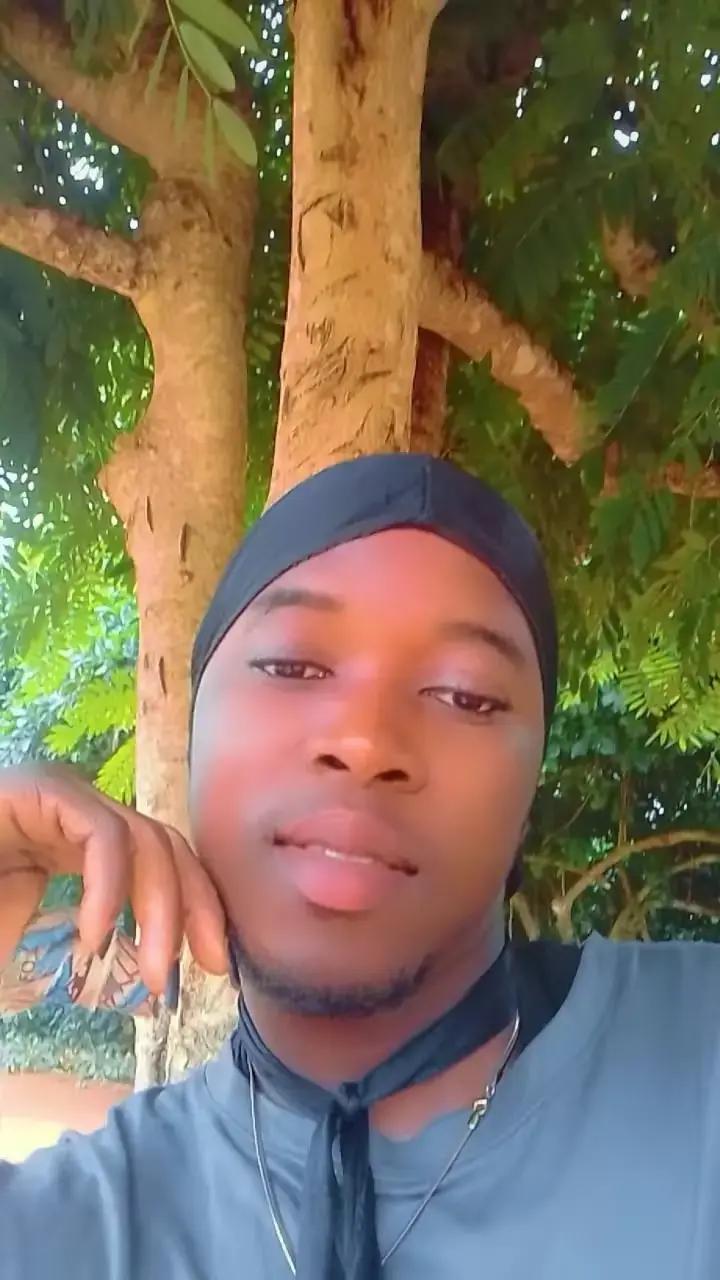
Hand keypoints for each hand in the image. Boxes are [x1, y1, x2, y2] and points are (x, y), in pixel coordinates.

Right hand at [0, 764, 227, 994]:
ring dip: (159, 909)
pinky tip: (95, 936)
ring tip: (150, 973)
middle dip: (193, 910)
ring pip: (144, 838)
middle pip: (167, 846)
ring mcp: (61, 797)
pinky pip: (100, 835)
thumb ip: (88, 952)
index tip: (215, 965)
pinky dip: (109, 887)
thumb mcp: (32, 944)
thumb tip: (151, 990)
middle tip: (198, 973)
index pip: (163, 862)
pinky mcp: (41, 791)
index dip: (197, 908)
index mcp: (82, 843)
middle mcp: (79, 813)